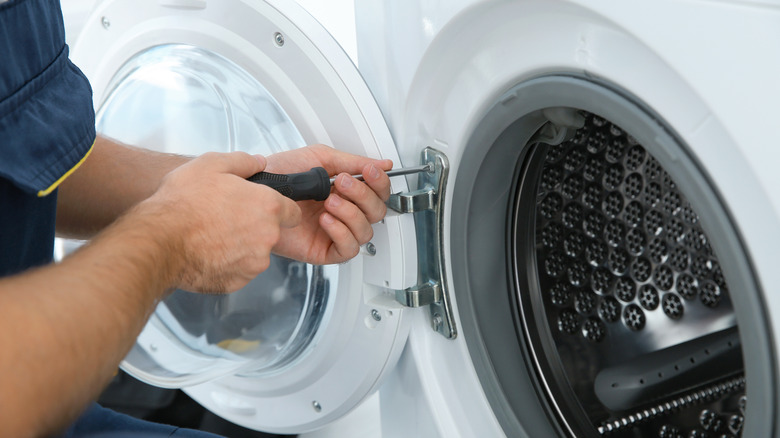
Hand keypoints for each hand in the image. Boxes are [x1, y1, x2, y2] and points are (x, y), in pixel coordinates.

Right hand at [139, 151, 301, 292]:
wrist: (158, 241)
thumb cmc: (182, 204)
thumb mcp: (211, 164)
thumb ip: (243, 161)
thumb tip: (258, 162)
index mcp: (267, 207)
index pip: (292, 212)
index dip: (279, 208)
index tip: (263, 208)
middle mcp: (267, 237)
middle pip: (272, 233)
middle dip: (255, 226)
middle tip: (227, 217)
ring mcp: (253, 263)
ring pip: (256, 253)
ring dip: (241, 246)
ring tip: (213, 234)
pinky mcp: (238, 281)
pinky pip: (239, 270)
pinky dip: (227, 263)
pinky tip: (207, 251)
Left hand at [263, 144, 392, 263]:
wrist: (253, 192)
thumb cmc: (279, 175)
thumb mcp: (320, 159)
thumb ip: (353, 161)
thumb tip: (382, 164)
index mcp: (345, 190)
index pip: (378, 192)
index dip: (380, 182)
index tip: (370, 171)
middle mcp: (343, 212)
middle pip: (377, 212)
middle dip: (363, 195)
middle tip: (343, 184)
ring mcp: (334, 232)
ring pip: (366, 231)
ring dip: (351, 213)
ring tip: (329, 201)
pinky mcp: (323, 250)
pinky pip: (348, 249)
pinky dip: (342, 233)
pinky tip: (326, 220)